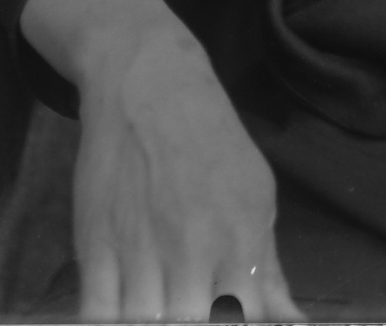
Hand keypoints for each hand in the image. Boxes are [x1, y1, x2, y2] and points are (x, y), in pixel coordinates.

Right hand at [21, 0, 303, 321]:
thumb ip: (268, 268)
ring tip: (164, 309)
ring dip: (152, 325)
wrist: (150, 84)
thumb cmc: (211, 143)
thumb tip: (289, 322)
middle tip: (195, 314)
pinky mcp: (95, 248)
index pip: (247, 321)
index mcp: (243, 239)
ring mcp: (142, 251)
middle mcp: (194, 250)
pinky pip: (98, 318)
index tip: (232, 322)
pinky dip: (110, 324)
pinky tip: (125, 314)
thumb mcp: (257, 194)